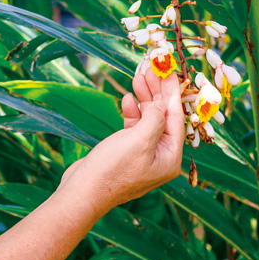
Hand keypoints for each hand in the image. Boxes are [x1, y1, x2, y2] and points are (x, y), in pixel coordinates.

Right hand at [59, 59, 183, 213]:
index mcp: (170, 157)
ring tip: (138, 76)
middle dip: (158, 90)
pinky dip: (132, 111)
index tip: (169, 70)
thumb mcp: (139, 140)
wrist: (82, 192)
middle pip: (163, 116)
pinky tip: (126, 99)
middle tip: (152, 67)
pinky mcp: (126, 152)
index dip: (172, 91)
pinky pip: (135, 126)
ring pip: (148, 118)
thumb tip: (161, 104)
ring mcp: (143, 154)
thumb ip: (155, 118)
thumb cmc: (112, 170)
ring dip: (144, 97)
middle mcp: (160, 156)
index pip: (176, 117)